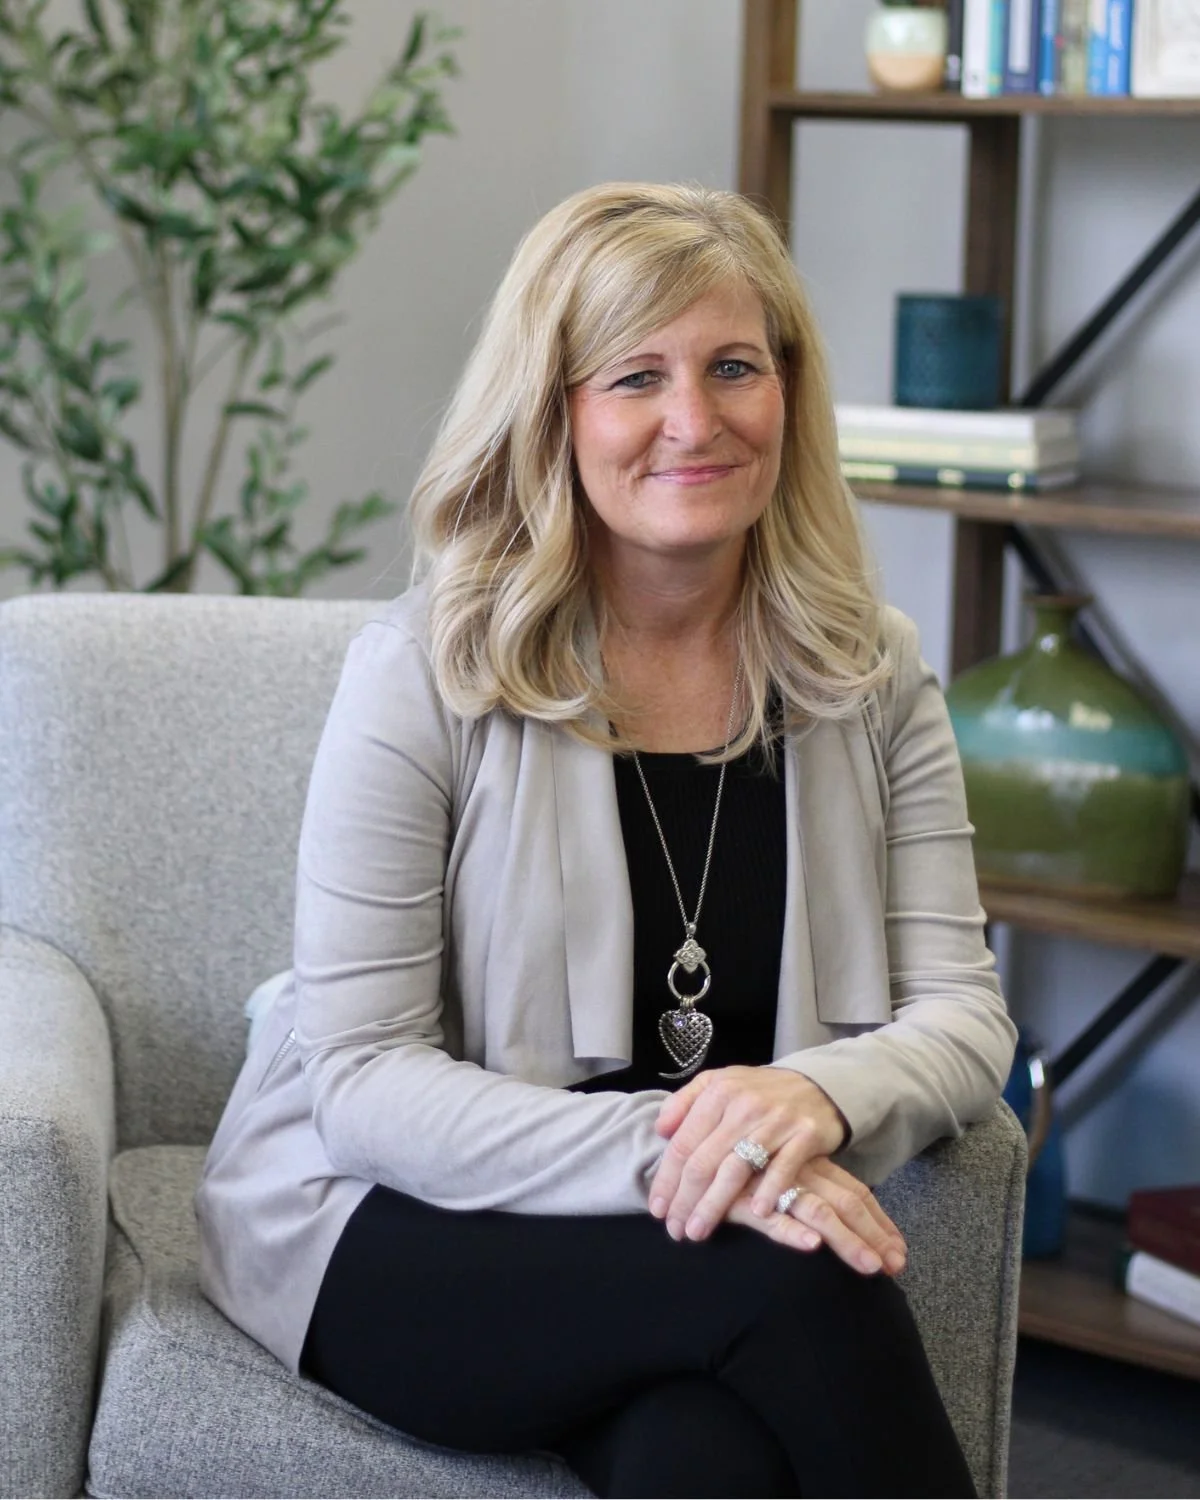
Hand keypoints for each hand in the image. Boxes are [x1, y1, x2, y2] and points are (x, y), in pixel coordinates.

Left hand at [648, 1065, 854, 1246]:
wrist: (816, 1085)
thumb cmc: (759, 1091)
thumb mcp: (719, 1082)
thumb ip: (685, 1101)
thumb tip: (660, 1130)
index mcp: (718, 1092)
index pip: (684, 1143)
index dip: (666, 1179)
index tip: (657, 1208)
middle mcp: (744, 1105)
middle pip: (705, 1161)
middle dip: (685, 1200)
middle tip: (674, 1229)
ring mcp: (776, 1120)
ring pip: (736, 1169)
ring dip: (714, 1205)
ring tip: (698, 1230)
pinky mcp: (806, 1134)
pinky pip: (784, 1168)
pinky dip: (769, 1191)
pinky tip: (755, 1213)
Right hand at [726, 1156, 907, 1276]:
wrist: (685, 1147)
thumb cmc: (731, 1162)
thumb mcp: (770, 1172)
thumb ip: (800, 1189)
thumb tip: (827, 1230)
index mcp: (807, 1164)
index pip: (852, 1192)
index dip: (877, 1221)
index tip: (899, 1252)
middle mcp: (796, 1172)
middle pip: (845, 1202)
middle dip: (873, 1236)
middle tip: (897, 1267)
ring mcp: (771, 1184)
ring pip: (817, 1211)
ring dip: (847, 1241)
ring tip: (870, 1268)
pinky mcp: (742, 1198)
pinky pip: (770, 1216)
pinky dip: (791, 1231)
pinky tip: (811, 1246)